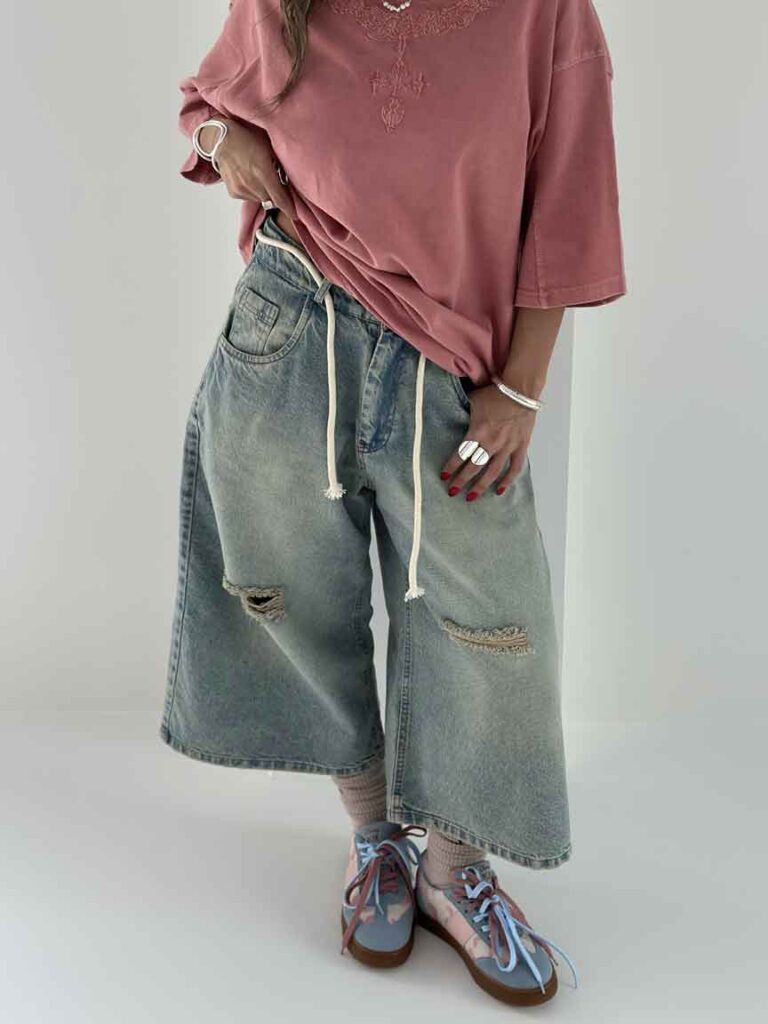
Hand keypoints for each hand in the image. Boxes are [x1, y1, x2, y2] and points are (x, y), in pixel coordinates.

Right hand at [201, 119, 295, 217]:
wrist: (222, 140)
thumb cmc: (247, 139)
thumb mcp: (269, 149)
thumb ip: (279, 168)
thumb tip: (287, 183)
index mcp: (263, 172)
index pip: (280, 198)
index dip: (289, 208)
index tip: (295, 215)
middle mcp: (251, 183)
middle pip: (271, 201)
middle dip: (276, 197)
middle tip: (276, 185)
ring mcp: (241, 189)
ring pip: (260, 200)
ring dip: (263, 193)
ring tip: (259, 178)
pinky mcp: (234, 192)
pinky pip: (249, 197)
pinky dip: (252, 192)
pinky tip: (249, 179)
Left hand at [439, 385, 535, 500]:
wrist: (520, 389)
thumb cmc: (495, 393)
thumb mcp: (472, 400)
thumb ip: (463, 412)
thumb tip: (450, 414)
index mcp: (477, 432)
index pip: (461, 454)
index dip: (451, 466)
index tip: (444, 476)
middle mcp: (492, 442)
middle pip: (474, 467)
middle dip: (461, 480)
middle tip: (452, 491)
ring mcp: (507, 446)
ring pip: (492, 472)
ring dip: (480, 486)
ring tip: (470, 497)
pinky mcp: (520, 446)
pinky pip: (514, 468)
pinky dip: (507, 481)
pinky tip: (498, 491)